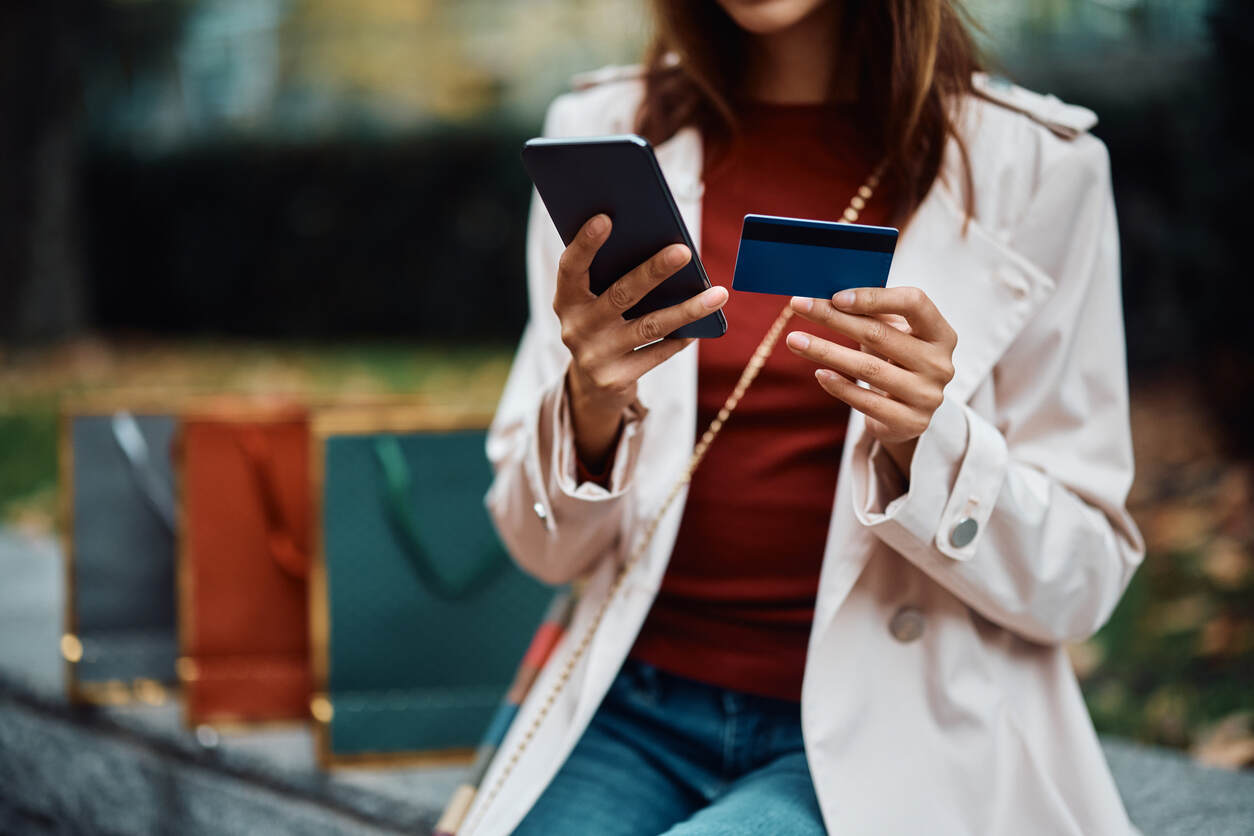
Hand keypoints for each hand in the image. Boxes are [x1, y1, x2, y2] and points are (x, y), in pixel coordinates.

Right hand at [556, 213, 728, 468]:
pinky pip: (657, 353)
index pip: (571, 268)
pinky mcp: (616, 379)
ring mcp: (595, 356)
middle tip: (684, 250)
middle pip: (621, 295)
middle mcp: (576, 328)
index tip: (606, 218)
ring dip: (687, 309)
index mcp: (566, 300)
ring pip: (649, 326)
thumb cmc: (602, 324)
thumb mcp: (594, 301)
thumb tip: (661, 245)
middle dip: (653, 271)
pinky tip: (704, 325)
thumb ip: (611, 276)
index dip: (585, 244)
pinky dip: (681, 338)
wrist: (592, 384)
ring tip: (719, 294)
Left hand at [784, 287, 956, 474]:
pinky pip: (867, 402)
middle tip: (799, 306)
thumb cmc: (896, 362)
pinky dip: (840, 386)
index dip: (875, 297)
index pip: (915, 303)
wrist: (908, 413)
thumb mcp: (895, 334)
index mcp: (941, 334)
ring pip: (868, 369)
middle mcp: (941, 364)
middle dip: (834, 318)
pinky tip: (818, 373)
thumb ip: (874, 312)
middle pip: (880, 335)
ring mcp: (928, 396)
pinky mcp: (911, 423)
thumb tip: (829, 294)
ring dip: (826, 351)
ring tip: (795, 341)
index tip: (835, 296)